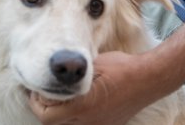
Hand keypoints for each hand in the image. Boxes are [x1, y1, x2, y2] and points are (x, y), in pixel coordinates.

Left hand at [29, 51, 152, 124]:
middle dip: (44, 109)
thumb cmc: (121, 68)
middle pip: (53, 124)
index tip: (36, 88)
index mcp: (82, 107)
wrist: (148, 79)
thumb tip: (52, 76)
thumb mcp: (92, 65)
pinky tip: (75, 103)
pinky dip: (74, 118)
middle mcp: (89, 122)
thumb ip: (71, 75)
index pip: (46, 116)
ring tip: (58, 97)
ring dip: (59, 115)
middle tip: (43, 93)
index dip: (36, 102)